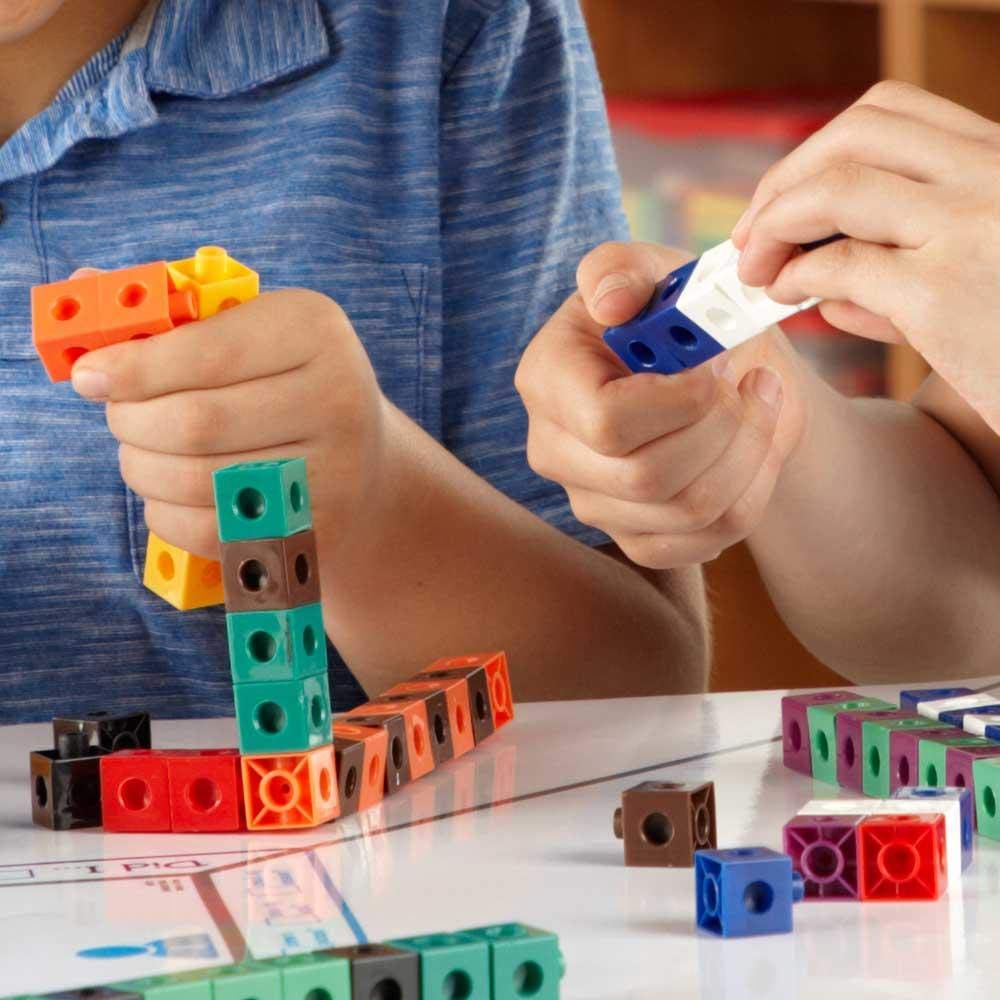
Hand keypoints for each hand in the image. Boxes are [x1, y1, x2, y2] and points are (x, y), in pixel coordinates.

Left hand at [70, 287, 385, 557]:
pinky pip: (211, 531)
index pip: (206, 352)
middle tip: (118, 416)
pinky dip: (168, 514)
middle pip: (194, 423)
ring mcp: (335, 470)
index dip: (133, 368)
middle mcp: (338, 396)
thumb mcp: (247, 328)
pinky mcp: (318, 529)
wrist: (366, 462)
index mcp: (314, 328)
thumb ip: (170, 312)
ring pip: (196, 481)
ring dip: (142, 470)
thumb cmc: (282, 383)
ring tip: (141, 453)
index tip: (87, 376)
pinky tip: (171, 493)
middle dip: (131, 422)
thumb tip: (83, 283)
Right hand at [515, 242, 810, 568]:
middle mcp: (555, 451)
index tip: (719, 361)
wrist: (702, 363)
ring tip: (761, 404)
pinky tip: (752, 449)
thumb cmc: (669, 311)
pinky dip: (750, 493)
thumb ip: (618, 269)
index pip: (607, 423)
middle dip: (726, 427)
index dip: (681, 401)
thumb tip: (609, 304)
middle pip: (647, 478)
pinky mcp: (635, 537)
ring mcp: (592, 502)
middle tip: (755, 382)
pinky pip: (705, 542)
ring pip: (688, 513)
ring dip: (751, 455)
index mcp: (547, 380)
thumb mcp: (649, 270)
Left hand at [733, 80, 999, 430]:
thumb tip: (822, 283)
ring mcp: (974, 227)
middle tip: (750, 233)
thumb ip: (914, 264)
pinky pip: (837, 264)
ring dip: (773, 224)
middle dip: (783, 179)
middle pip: (857, 132)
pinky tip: (785, 297)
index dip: (818, 152)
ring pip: (836, 187)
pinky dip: (793, 276)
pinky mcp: (945, 293)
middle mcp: (998, 176)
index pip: (894, 116)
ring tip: (754, 269)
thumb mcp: (990, 276)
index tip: (784, 197)